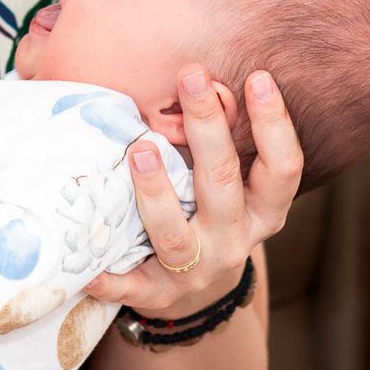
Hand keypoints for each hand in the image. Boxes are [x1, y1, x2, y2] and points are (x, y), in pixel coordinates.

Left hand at [85, 66, 301, 318]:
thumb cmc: (209, 217)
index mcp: (263, 211)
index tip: (258, 77)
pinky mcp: (157, 295)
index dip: (274, 124)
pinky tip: (87, 268)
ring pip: (176, 235)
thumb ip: (219, 142)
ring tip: (140, 150)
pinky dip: (110, 281)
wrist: (196, 294)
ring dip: (157, 193)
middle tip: (191, 77)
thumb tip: (196, 73)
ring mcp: (197, 271)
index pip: (283, 168)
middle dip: (208, 128)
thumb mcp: (228, 185)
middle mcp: (235, 240)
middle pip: (224, 183)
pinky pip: (131, 288)